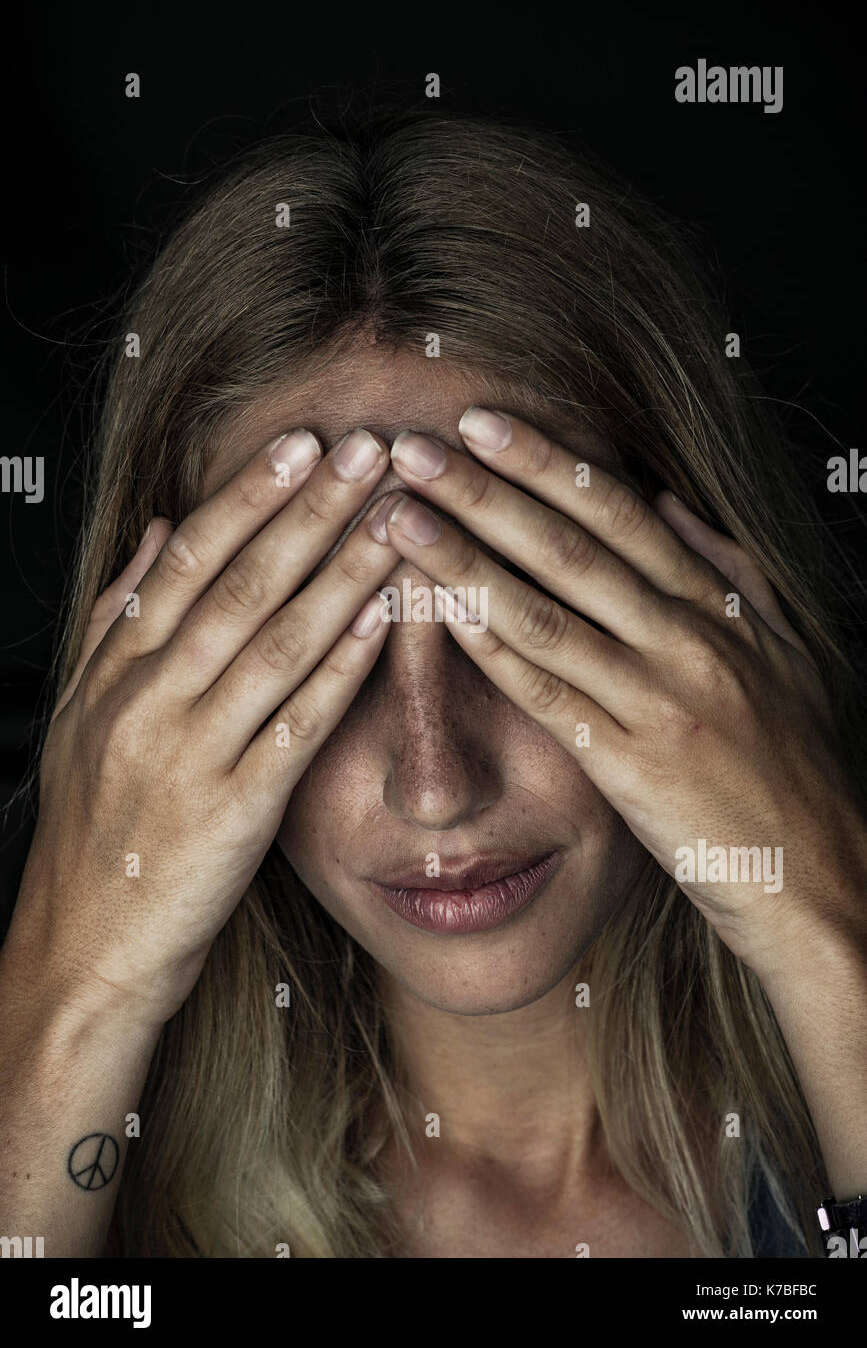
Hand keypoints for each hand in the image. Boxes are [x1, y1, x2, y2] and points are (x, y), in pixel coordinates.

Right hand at [8, 427, 396, 1024]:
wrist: (82, 953)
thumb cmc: (92, 833)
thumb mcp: (81, 717)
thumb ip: (119, 619)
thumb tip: (161, 530)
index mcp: (114, 675)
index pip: (186, 563)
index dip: (247, 497)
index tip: (301, 445)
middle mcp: (147, 703)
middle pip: (237, 587)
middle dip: (307, 511)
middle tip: (365, 449)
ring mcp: (189, 756)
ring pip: (272, 643)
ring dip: (339, 571)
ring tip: (392, 514)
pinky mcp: (233, 813)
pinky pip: (296, 724)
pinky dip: (341, 665)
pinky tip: (382, 617)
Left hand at [382, 410, 866, 977]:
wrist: (821, 873)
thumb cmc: (793, 763)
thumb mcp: (783, 649)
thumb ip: (724, 570)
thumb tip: (667, 501)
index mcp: (716, 608)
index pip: (619, 515)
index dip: (546, 464)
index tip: (483, 423)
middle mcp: (686, 643)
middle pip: (570, 549)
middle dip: (486, 492)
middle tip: (415, 448)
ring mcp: (658, 703)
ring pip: (547, 615)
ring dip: (465, 561)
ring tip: (401, 521)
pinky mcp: (632, 768)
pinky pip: (550, 699)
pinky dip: (492, 653)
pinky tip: (439, 614)